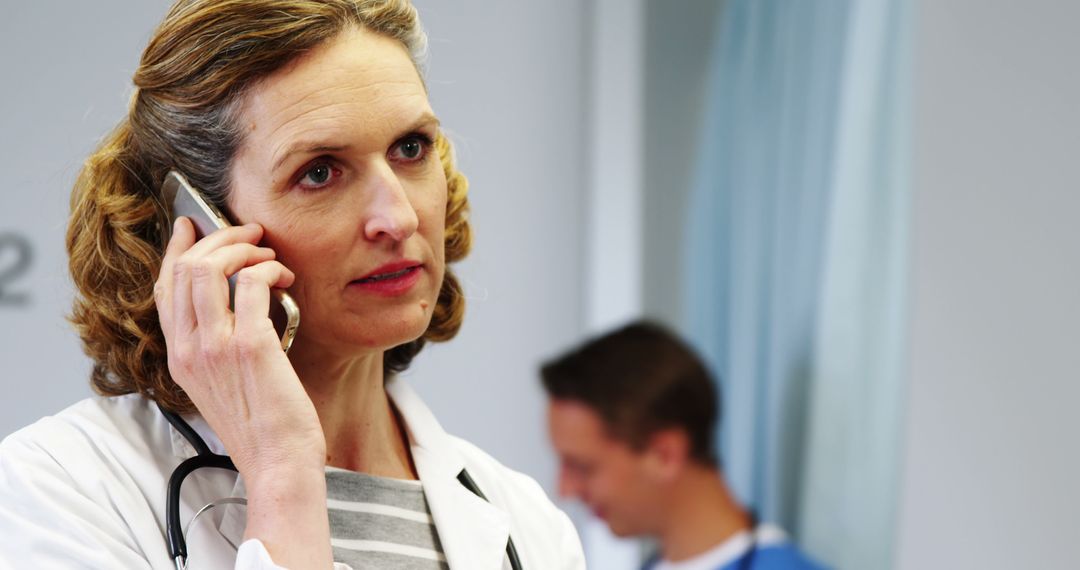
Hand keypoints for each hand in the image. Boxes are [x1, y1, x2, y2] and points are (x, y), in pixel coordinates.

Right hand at [156, 217, 333, 566]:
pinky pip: (251, 284)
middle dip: (219, 239)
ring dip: (244, 248)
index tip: (191, 226)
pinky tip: (284, 276)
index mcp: (179, 358)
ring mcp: (216, 346)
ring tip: (268, 253)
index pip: (165, 288)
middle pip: (186, 269)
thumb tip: (238, 300)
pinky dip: (268, 269)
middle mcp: (189, 349)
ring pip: (211, 268)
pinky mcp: (250, 346)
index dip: (176, 250)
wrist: (278, 462)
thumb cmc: (261, 427)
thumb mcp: (222, 385)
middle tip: (250, 234)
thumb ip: (217, 346)